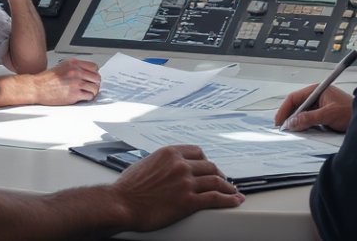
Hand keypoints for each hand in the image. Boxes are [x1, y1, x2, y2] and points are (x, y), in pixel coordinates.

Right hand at [32, 59, 100, 104]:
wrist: (37, 87)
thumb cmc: (47, 79)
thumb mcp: (62, 66)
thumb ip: (75, 68)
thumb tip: (86, 72)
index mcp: (73, 64)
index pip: (94, 66)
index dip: (94, 73)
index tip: (92, 77)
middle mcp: (76, 72)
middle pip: (97, 77)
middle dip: (95, 82)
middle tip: (92, 85)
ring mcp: (76, 83)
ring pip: (95, 87)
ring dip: (93, 91)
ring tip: (88, 92)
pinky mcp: (74, 94)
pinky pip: (89, 96)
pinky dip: (88, 97)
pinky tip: (84, 96)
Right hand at [111, 145, 242, 231]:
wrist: (122, 204)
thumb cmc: (128, 187)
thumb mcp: (144, 164)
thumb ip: (160, 163)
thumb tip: (164, 168)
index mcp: (170, 153)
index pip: (198, 151)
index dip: (207, 160)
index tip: (210, 167)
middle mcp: (180, 165)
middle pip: (210, 166)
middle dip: (219, 174)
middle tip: (223, 181)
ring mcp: (186, 183)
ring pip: (216, 181)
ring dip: (228, 187)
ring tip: (233, 191)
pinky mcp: (188, 201)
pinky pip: (215, 198)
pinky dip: (228, 199)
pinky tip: (234, 200)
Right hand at [274, 84, 352, 131]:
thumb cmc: (352, 111)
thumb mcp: (329, 114)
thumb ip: (309, 118)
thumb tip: (292, 122)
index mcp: (317, 90)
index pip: (294, 98)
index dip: (285, 110)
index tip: (280, 121)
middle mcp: (317, 97)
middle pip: (297, 106)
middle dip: (290, 117)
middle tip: (284, 128)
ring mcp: (320, 106)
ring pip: (302, 114)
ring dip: (298, 122)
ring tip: (293, 130)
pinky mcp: (323, 115)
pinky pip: (309, 120)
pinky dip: (305, 126)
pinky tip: (304, 131)